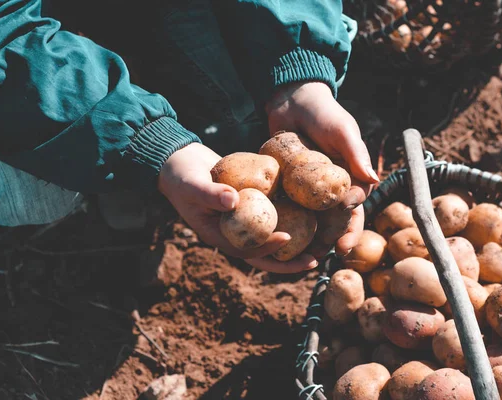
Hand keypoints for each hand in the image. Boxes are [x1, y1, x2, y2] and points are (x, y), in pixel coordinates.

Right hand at [158, 142, 317, 272]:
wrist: (180, 160)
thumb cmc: (181, 175)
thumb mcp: (193, 184)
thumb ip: (211, 193)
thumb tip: (234, 200)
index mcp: (219, 235)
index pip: (247, 250)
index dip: (267, 248)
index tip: (287, 238)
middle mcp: (234, 232)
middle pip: (265, 253)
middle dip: (290, 260)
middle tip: (315, 260)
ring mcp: (244, 220)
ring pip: (272, 235)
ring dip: (296, 242)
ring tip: (321, 242)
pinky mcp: (252, 204)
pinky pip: (272, 214)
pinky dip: (290, 215)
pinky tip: (311, 211)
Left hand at [266, 82, 378, 254]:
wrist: (293, 100)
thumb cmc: (323, 113)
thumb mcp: (342, 131)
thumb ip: (356, 154)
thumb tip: (373, 181)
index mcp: (351, 177)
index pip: (354, 209)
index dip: (351, 229)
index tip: (342, 245)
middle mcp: (332, 187)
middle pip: (334, 220)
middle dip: (329, 242)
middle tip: (319, 259)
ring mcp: (310, 188)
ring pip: (312, 219)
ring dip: (308, 239)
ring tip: (300, 258)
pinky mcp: (290, 185)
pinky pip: (290, 207)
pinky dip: (287, 222)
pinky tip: (278, 238)